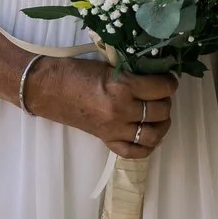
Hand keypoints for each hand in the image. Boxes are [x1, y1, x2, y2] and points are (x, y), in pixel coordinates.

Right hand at [26, 58, 176, 158]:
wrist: (47, 88)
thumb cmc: (75, 71)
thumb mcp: (108, 66)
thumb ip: (131, 73)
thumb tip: (154, 75)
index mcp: (122, 87)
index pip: (161, 88)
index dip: (170, 82)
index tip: (170, 79)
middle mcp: (121, 111)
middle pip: (160, 111)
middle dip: (166, 101)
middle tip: (162, 94)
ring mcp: (114, 129)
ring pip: (153, 134)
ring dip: (162, 124)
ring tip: (159, 114)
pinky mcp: (106, 140)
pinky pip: (135, 152)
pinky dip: (147, 145)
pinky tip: (149, 134)